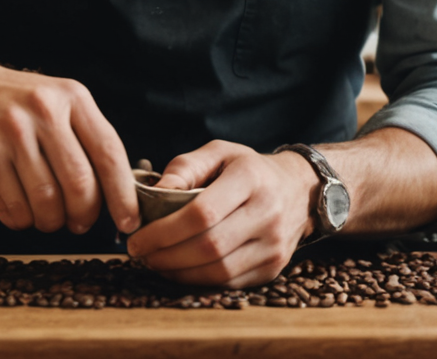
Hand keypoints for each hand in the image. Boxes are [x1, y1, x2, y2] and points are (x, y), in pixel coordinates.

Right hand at [0, 52, 140, 235]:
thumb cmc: (15, 103)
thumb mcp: (57, 101)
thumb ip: (87, 139)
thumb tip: (119, 195)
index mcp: (70, 97)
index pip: (108, 153)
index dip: (122, 195)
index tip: (128, 221)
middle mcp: (39, 112)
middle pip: (79, 186)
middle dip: (83, 216)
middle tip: (78, 222)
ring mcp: (6, 136)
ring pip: (45, 205)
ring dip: (51, 222)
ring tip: (46, 214)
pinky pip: (12, 211)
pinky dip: (21, 220)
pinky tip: (18, 204)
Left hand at [125, 141, 317, 287]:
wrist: (299, 189)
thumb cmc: (248, 169)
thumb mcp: (218, 152)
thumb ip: (184, 168)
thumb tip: (154, 194)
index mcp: (251, 178)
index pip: (202, 212)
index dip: (164, 231)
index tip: (137, 238)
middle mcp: (268, 213)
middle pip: (210, 246)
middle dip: (167, 255)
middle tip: (141, 254)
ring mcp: (275, 245)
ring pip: (220, 271)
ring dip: (179, 273)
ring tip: (156, 262)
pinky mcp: (273, 269)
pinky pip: (230, 283)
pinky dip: (199, 281)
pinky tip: (180, 270)